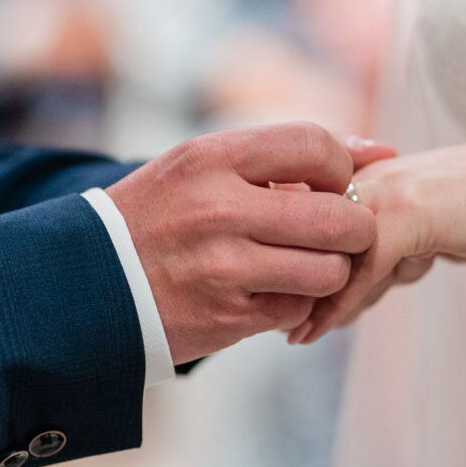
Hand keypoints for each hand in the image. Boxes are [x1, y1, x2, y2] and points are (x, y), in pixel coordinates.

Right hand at [107, 123, 389, 364]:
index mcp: (212, 158)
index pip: (316, 147)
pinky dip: (294, 304)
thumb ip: (285, 154)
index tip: (331, 185)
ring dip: (328, 272)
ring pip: (329, 271)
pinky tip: (267, 293)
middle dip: (356, 229)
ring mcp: (223, 269)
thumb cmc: (157, 214)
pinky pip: (298, 310)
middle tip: (339, 234)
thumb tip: (383, 149)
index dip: (342, 168)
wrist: (83, 283)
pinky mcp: (226, 319)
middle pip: (341, 218)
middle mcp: (219, 210)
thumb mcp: (202, 164)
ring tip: (300, 265)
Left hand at [293, 133, 465, 342]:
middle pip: (313, 234)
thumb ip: (398, 246)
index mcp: (374, 171)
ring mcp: (388, 191)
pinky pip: (359, 268)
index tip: (280, 296)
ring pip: (329, 252)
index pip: (317, 215)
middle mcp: (372, 174)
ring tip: (293, 333)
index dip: (298, 255)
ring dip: (308, 297)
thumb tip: (369, 283)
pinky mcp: (409, 216)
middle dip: (295, 279)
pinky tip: (315, 332)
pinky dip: (335, 304)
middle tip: (274, 321)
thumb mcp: (437, 226)